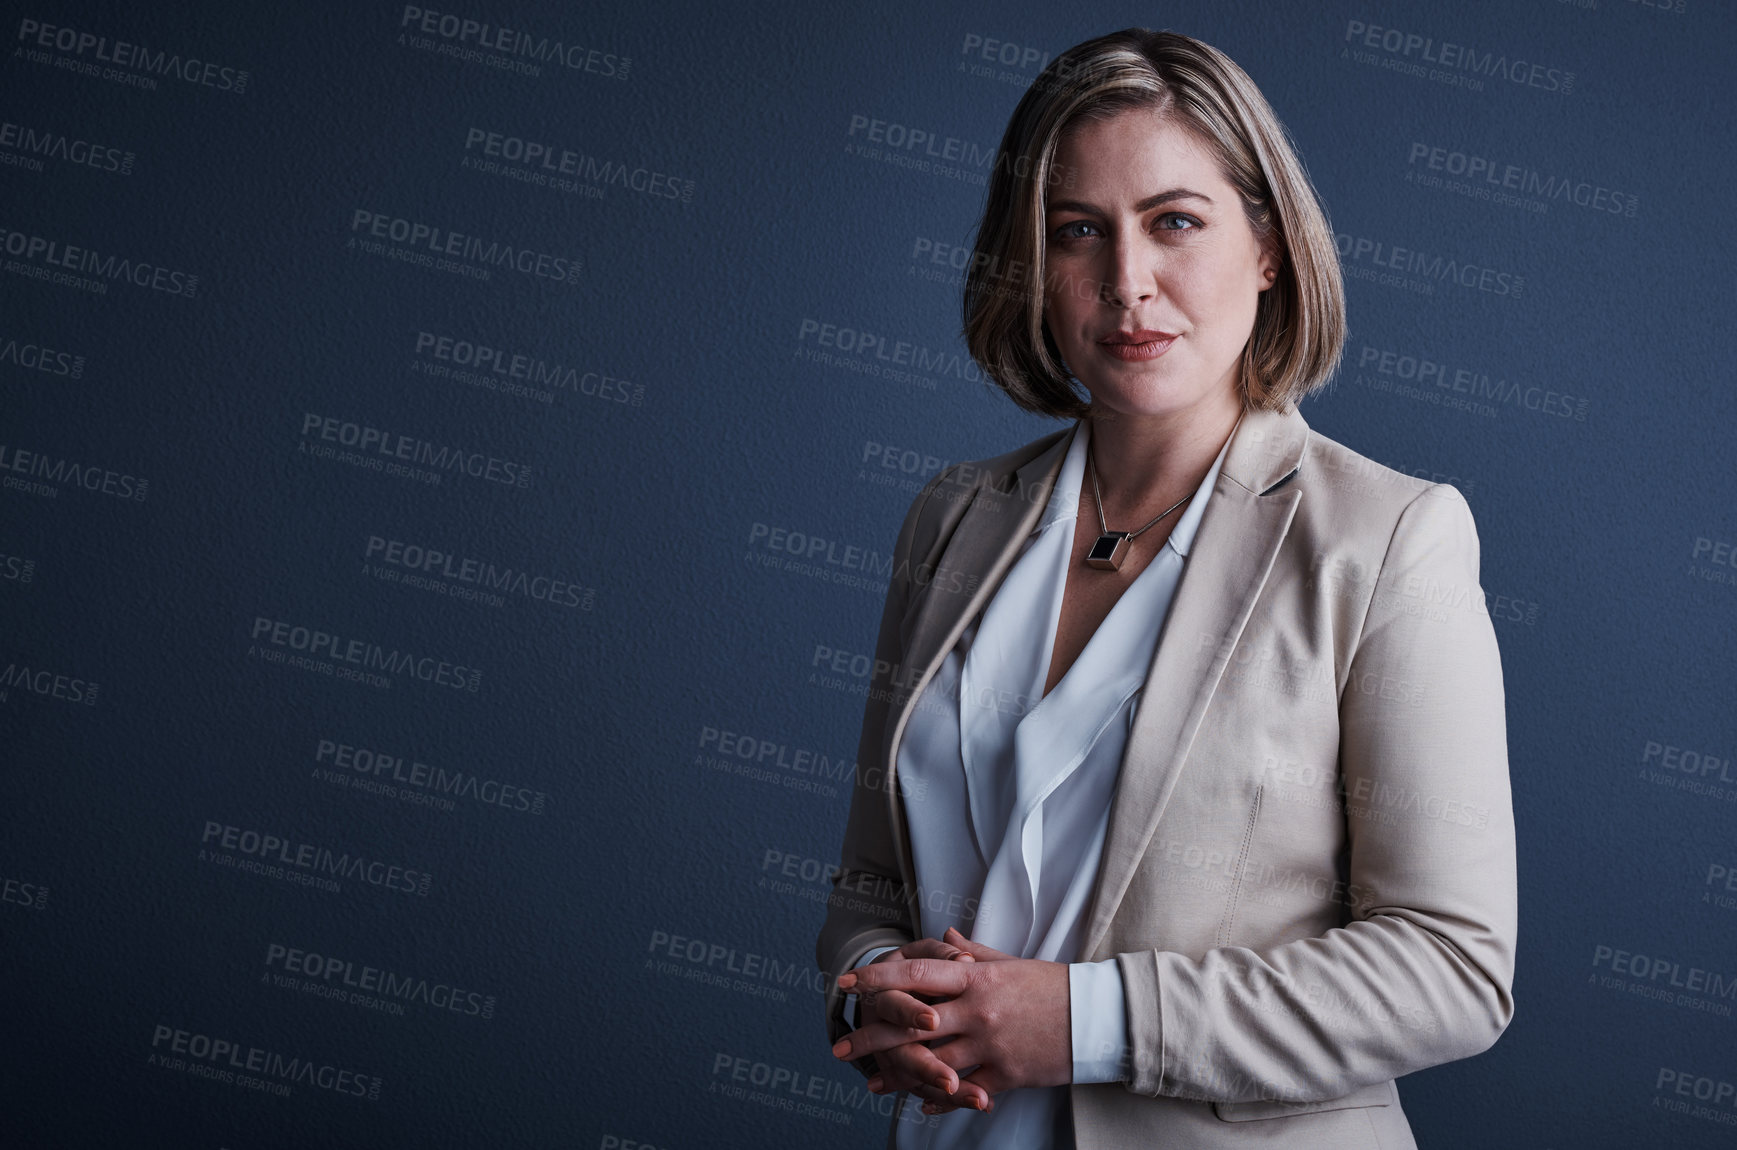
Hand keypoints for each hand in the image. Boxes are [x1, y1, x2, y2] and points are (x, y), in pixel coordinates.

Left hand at [834, 928, 1070, 1115]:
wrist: (1096, 1016)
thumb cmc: (1051, 985)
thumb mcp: (1010, 963)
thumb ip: (972, 954)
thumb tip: (945, 939)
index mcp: (976, 977)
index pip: (917, 974)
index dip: (879, 978)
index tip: (849, 983)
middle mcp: (978, 1010)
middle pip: (914, 1024)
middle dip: (873, 1036)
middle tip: (841, 1047)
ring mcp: (991, 1043)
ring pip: (934, 1063)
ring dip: (900, 1075)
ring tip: (873, 1083)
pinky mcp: (1007, 1073)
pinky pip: (966, 1089)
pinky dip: (941, 1097)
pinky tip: (921, 1103)